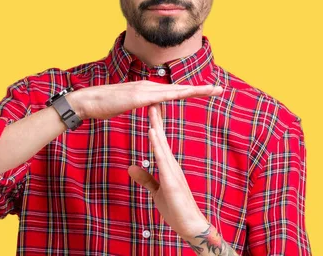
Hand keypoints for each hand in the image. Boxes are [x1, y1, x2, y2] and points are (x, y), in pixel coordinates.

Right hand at [69, 81, 221, 120]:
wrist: (87, 102)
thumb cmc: (103, 106)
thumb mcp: (126, 106)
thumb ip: (139, 104)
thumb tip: (149, 106)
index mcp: (146, 91)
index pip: (173, 91)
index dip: (191, 91)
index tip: (207, 92)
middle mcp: (148, 87)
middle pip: (179, 88)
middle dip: (200, 89)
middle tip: (220, 89)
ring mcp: (143, 90)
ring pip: (174, 90)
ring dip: (194, 90)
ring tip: (212, 90)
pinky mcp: (137, 96)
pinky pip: (160, 96)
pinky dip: (175, 94)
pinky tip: (187, 94)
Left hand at [128, 104, 207, 238]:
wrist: (191, 227)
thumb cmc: (176, 210)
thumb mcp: (156, 191)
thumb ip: (145, 178)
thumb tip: (131, 167)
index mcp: (167, 165)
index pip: (158, 139)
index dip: (153, 122)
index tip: (149, 106)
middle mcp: (171, 164)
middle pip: (161, 136)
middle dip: (155, 116)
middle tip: (151, 96)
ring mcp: (172, 171)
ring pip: (162, 143)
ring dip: (156, 125)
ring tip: (151, 107)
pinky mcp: (171, 181)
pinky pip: (162, 159)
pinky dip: (156, 144)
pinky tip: (151, 132)